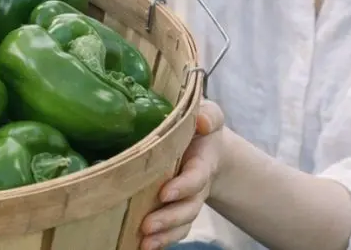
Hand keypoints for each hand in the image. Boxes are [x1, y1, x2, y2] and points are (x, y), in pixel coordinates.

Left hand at [140, 100, 226, 249]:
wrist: (206, 147)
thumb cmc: (201, 128)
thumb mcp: (209, 115)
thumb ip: (209, 114)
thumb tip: (202, 121)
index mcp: (201, 163)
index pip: (196, 178)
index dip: (183, 187)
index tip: (165, 193)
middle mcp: (196, 187)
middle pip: (188, 208)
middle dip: (169, 219)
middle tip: (147, 225)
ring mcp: (186, 201)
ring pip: (181, 223)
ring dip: (163, 235)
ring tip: (143, 241)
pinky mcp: (175, 209)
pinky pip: (173, 230)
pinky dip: (161, 240)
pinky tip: (142, 246)